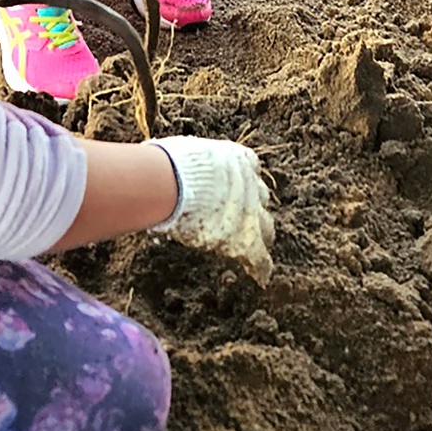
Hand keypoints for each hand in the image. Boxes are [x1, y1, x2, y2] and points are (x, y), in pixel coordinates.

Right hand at [148, 136, 273, 283]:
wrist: (178, 182)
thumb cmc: (171, 164)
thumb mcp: (185, 154)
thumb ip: (188, 164)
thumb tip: (165, 166)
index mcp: (236, 159)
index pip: (249, 168)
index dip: (242, 181)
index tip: (235, 189)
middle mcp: (250, 183)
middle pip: (261, 198)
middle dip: (253, 208)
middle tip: (242, 219)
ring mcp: (251, 211)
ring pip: (265, 226)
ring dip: (258, 233)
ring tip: (250, 245)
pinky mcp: (247, 237)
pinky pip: (259, 256)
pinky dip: (259, 266)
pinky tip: (260, 276)